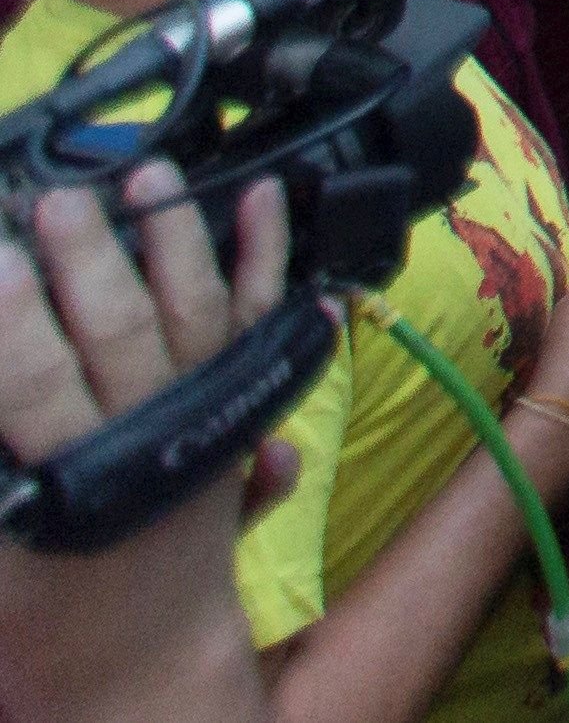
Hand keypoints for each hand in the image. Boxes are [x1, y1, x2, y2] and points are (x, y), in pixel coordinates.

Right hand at [0, 167, 295, 722]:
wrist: (133, 668)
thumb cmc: (34, 607)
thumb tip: (4, 366)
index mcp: (66, 477)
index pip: (30, 378)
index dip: (10, 316)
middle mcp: (145, 440)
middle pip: (116, 332)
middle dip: (87, 258)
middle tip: (60, 201)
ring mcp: (202, 420)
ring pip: (194, 315)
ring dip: (172, 239)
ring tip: (147, 176)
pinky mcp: (239, 411)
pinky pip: (258, 324)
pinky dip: (266, 258)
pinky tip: (264, 199)